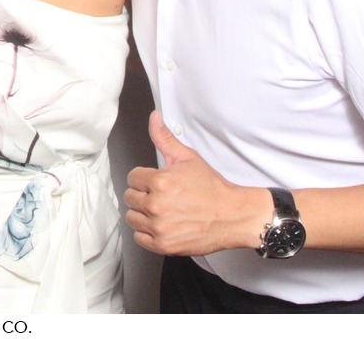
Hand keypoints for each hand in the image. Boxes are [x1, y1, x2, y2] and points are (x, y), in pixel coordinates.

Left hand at [124, 111, 264, 255]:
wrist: (233, 215)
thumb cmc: (212, 187)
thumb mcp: (187, 157)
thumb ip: (164, 137)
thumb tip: (154, 118)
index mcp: (159, 182)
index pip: (132, 178)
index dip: (144, 178)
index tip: (155, 182)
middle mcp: (156, 205)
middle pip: (130, 197)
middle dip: (142, 194)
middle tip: (159, 196)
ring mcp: (160, 227)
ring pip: (132, 218)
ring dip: (142, 214)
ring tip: (159, 210)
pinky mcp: (164, 245)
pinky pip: (140, 239)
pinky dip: (146, 233)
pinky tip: (159, 225)